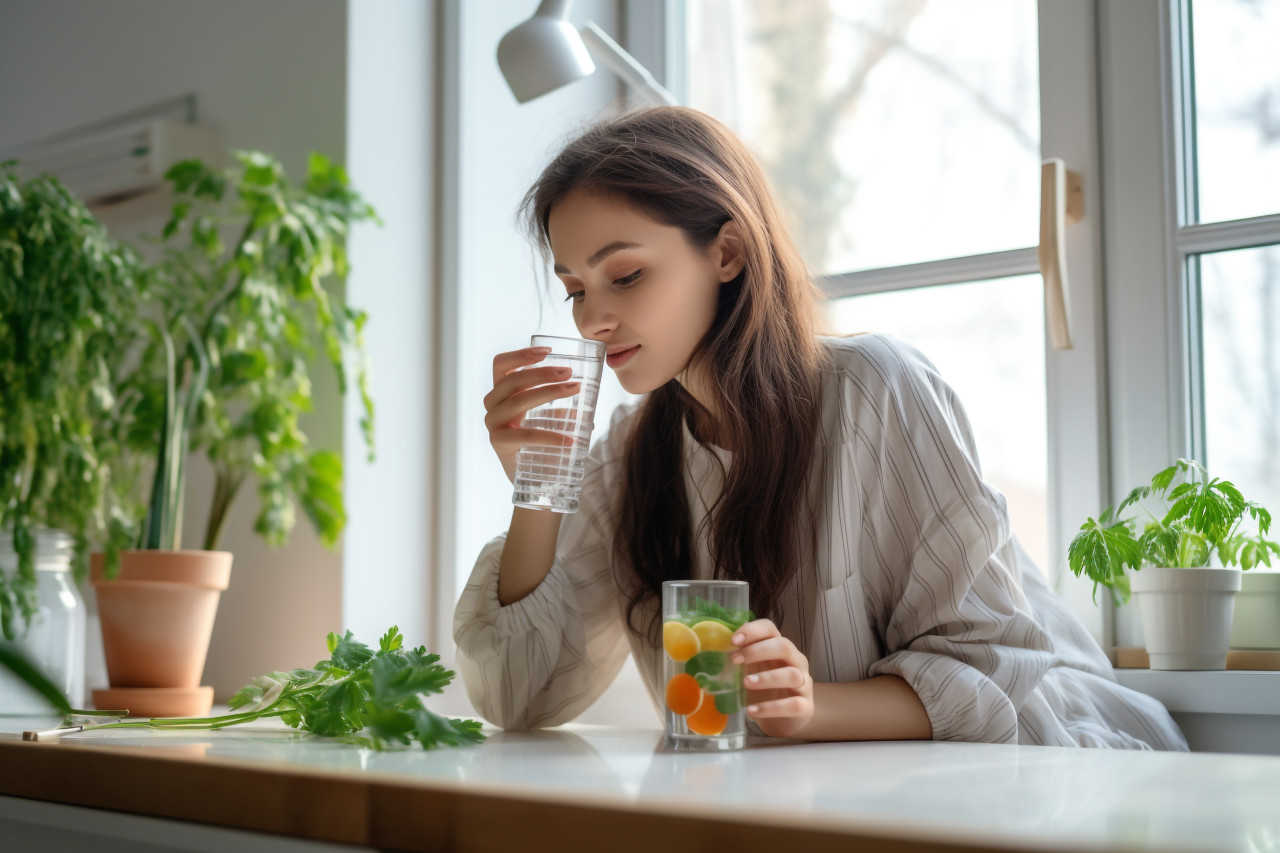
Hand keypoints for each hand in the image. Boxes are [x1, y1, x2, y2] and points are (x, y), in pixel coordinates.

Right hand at [483, 346, 581, 484]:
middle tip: (570, 373)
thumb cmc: (543, 444)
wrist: (534, 482)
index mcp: (501, 394)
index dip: (522, 355)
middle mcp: (493, 406)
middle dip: (543, 372)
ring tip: (575, 390)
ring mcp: (493, 425)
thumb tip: (591, 388)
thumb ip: (561, 401)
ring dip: (550, 392)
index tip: (549, 352)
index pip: (502, 365)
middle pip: (513, 380)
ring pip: (519, 400)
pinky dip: (550, 436)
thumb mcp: (550, 417)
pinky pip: (525, 435)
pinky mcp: (499, 444)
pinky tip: (571, 440)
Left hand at [731, 619, 814, 738]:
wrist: (784, 719)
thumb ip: (738, 661)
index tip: (734, 640)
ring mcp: (803, 684)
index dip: (753, 631)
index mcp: (779, 648)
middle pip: (783, 646)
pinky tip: (751, 711)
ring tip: (745, 683)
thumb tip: (708, 655)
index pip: (770, 629)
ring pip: (792, 675)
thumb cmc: (764, 690)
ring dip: (767, 677)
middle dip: (758, 651)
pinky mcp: (805, 706)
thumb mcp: (750, 672)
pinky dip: (771, 707)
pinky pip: (793, 704)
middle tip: (735, 660)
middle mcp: (795, 661)